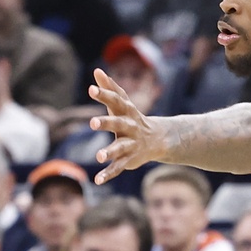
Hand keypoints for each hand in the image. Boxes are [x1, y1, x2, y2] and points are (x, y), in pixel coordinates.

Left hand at [86, 68, 168, 183]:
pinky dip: (108, 174)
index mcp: (127, 112)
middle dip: (106, 123)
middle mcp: (130, 128)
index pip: (116, 101)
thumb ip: (110, 88)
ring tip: (98, 156)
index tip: (91, 89)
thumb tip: (97, 70)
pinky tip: (97, 180)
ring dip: (109, 152)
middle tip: (92, 122)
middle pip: (118, 124)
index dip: (104, 95)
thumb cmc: (132, 118)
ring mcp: (131, 144)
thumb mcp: (123, 104)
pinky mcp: (129, 160)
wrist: (158, 140)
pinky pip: (118, 168)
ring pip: (120, 148)